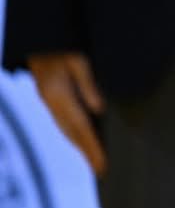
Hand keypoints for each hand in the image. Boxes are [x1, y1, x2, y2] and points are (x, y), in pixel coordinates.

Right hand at [28, 53, 104, 174]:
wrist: (40, 38)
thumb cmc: (62, 46)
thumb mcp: (79, 60)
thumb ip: (88, 85)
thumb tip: (99, 109)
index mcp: (58, 95)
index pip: (80, 127)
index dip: (92, 147)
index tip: (101, 164)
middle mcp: (51, 102)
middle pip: (71, 133)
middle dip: (86, 151)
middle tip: (100, 169)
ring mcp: (48, 100)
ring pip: (65, 128)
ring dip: (78, 144)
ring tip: (93, 159)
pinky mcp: (49, 97)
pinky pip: (62, 120)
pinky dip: (72, 133)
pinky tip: (80, 138)